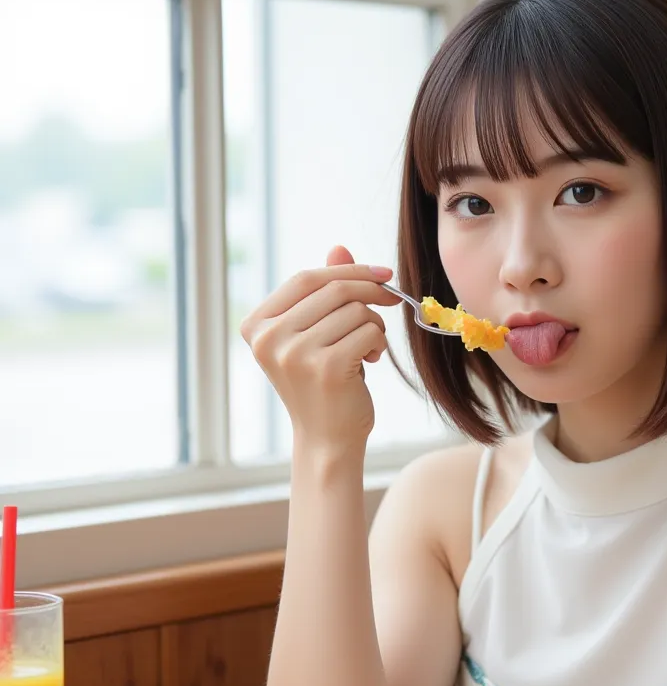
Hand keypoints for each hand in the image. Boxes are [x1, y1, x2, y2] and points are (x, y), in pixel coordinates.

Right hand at [240, 245, 400, 449]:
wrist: (328, 438)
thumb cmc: (323, 382)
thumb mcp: (318, 333)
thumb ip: (325, 292)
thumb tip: (339, 247)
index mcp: (256, 325)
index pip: (306, 278)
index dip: (348, 270)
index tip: (382, 273)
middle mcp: (269, 338)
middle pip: (333, 290)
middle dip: (370, 293)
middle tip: (392, 301)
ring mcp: (294, 353)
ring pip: (355, 310)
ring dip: (374, 324)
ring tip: (367, 348)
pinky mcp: (326, 368)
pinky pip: (369, 331)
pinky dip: (379, 341)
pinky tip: (370, 360)